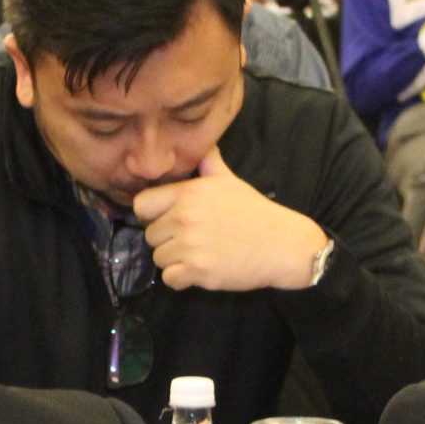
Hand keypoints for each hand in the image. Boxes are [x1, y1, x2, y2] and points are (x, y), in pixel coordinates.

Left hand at [133, 150, 329, 291]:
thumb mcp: (230, 181)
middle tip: (192, 240)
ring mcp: (190, 245)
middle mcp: (185, 217)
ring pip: (158, 258)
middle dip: (167, 239)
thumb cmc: (255, 213)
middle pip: (150, 235)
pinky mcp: (198, 271)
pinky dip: (182, 279)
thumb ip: (209, 163)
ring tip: (199, 254)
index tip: (167, 219)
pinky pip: (169, 279)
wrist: (282, 245)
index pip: (142, 204)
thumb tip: (202, 144)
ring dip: (174, 260)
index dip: (152, 214)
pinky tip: (200, 270)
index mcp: (188, 193)